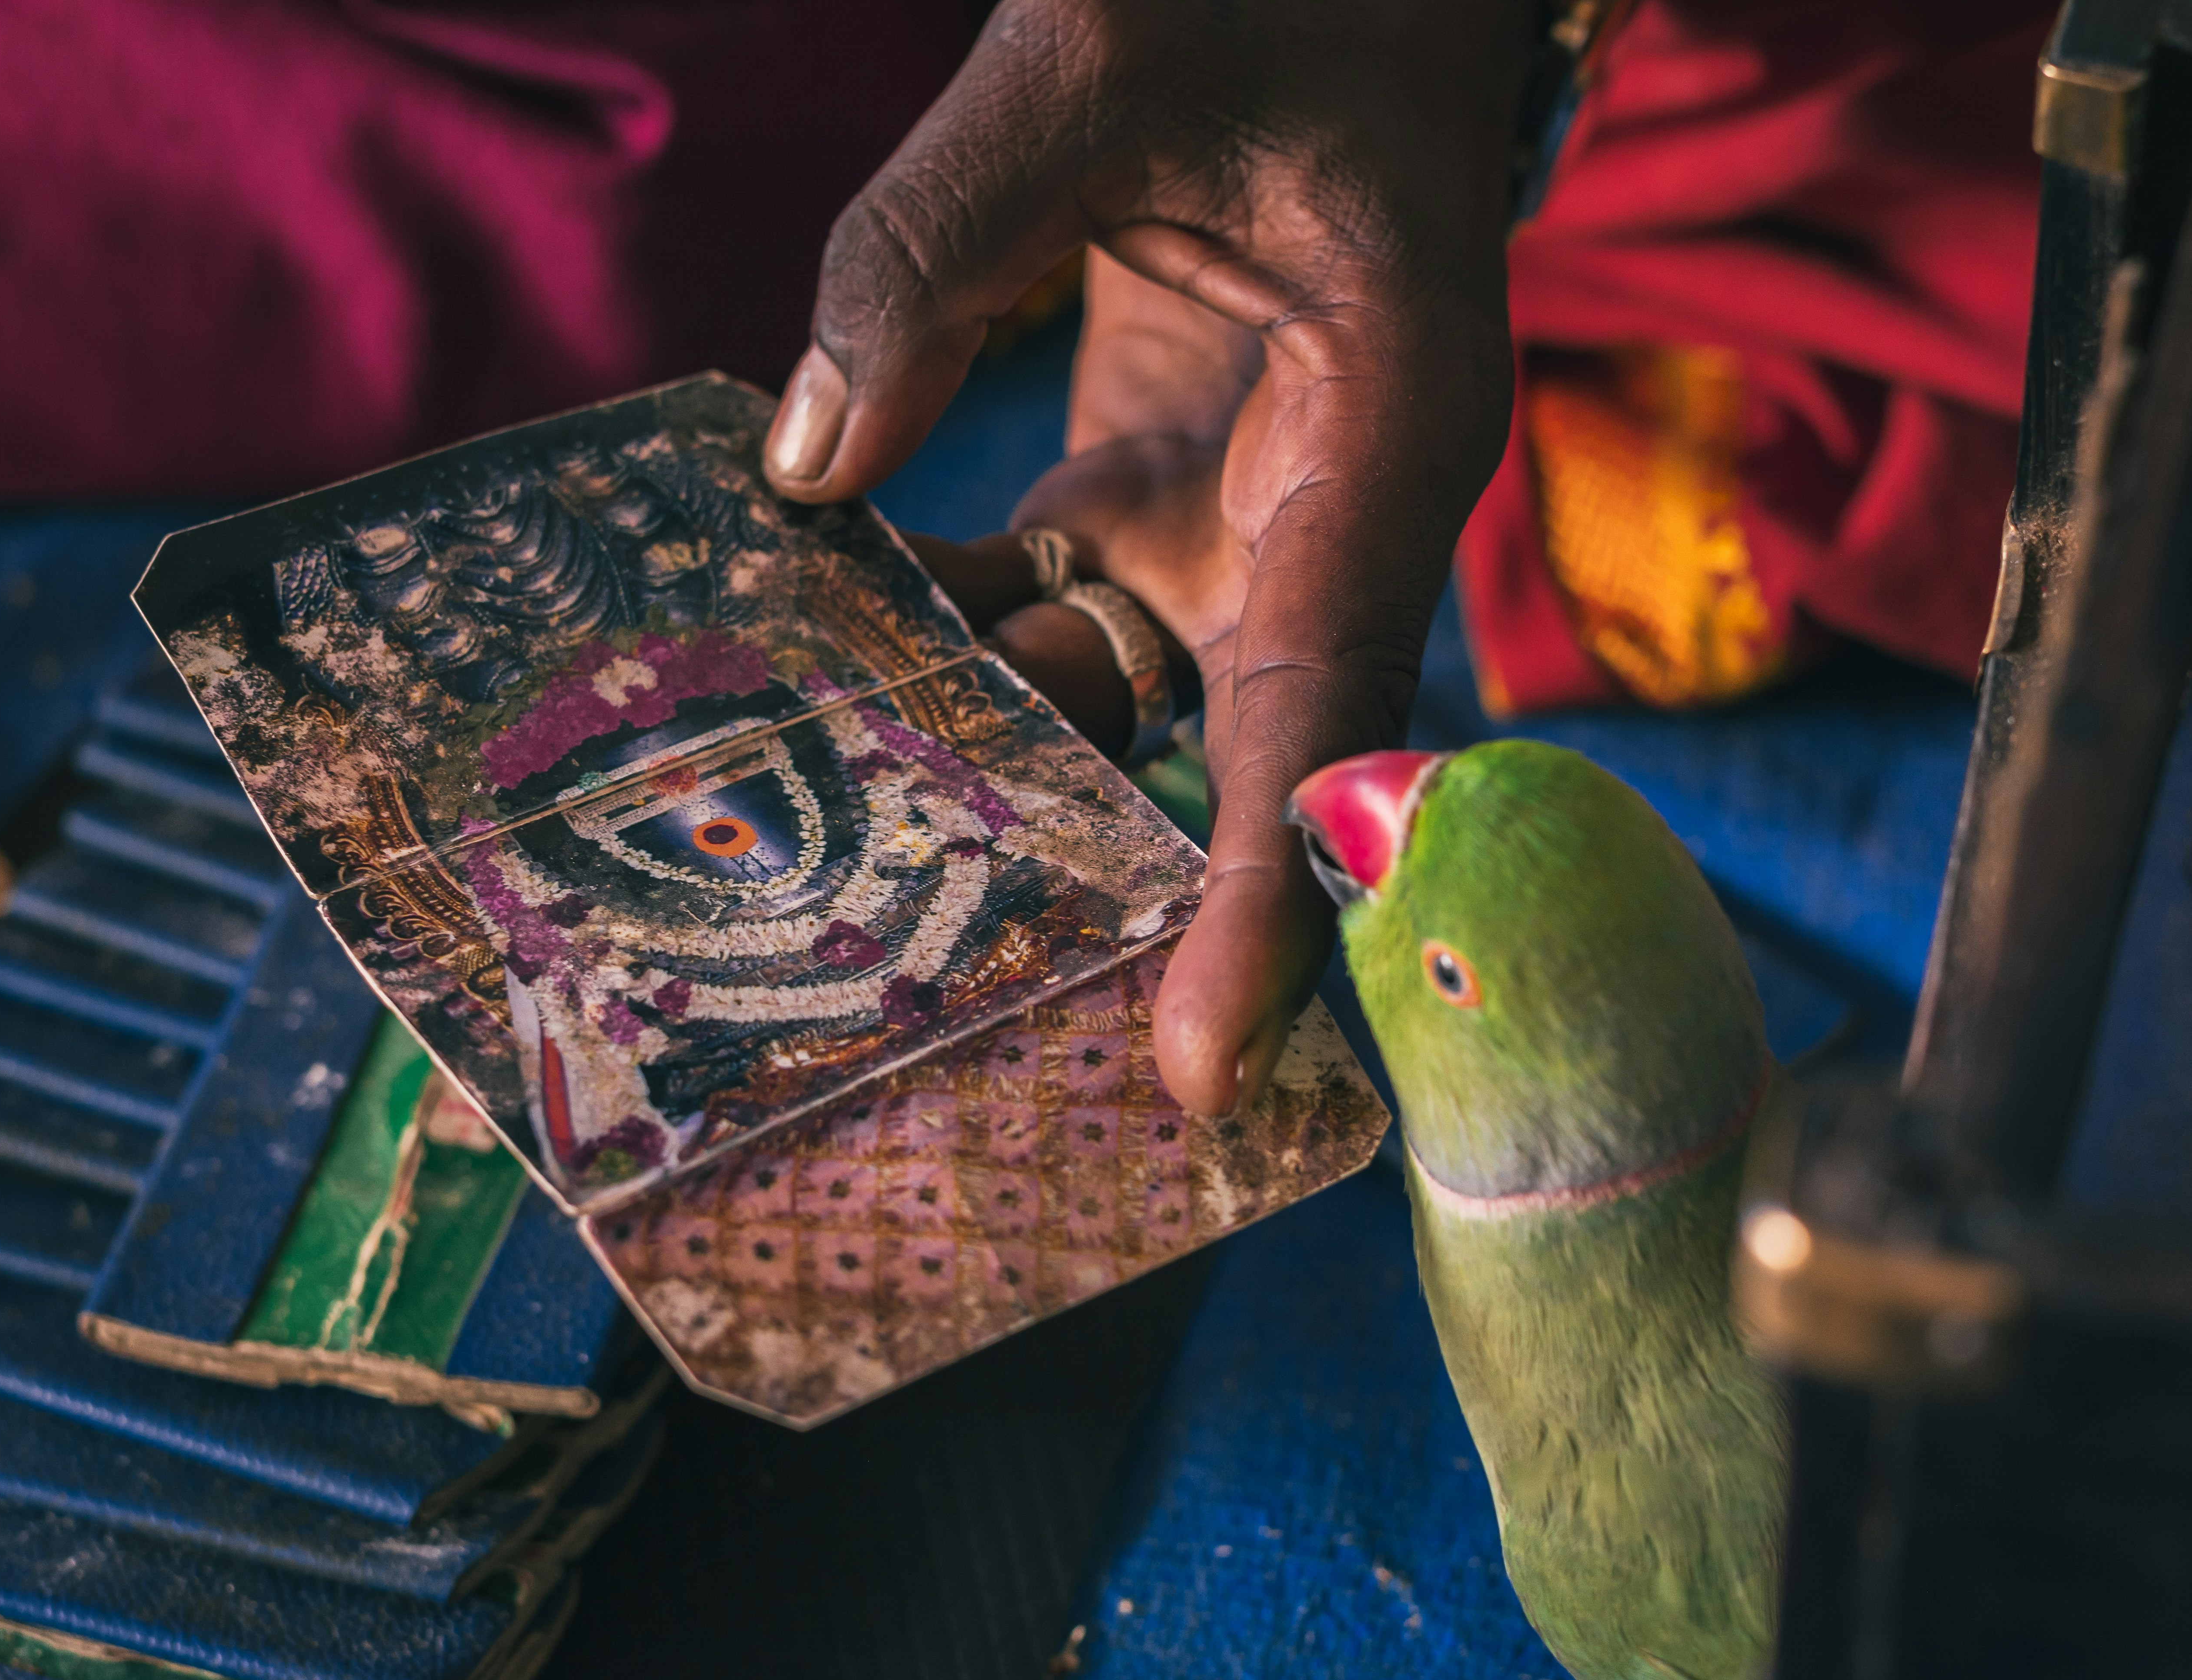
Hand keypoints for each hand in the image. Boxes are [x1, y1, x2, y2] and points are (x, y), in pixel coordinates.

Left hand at [766, 0, 1532, 1113]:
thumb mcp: (1099, 58)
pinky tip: (821, 653)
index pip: (1330, 704)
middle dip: (1113, 883)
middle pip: (1232, 752)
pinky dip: (950, 647)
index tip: (1204, 1067)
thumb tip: (807, 460)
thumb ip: (939, 238)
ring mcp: (1241, 510)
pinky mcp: (1159, 484)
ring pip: (1124, 698)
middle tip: (948, 1019)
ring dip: (985, 757)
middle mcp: (1328, 510)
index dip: (1271, 897)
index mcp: (1384, 431)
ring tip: (815, 834)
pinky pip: (1056, 610)